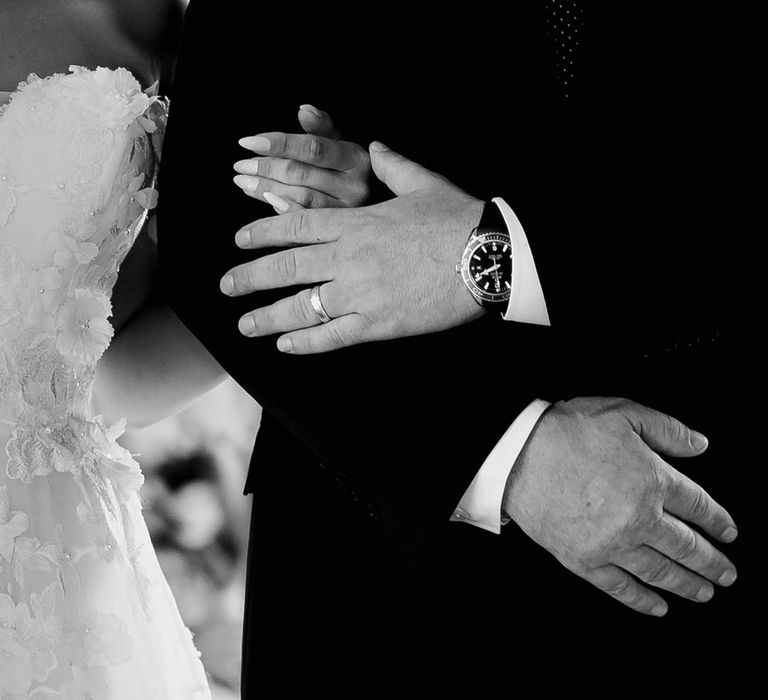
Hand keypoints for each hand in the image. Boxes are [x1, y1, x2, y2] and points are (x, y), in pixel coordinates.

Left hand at [220, 142, 484, 353]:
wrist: (487, 256)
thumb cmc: (457, 217)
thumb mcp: (422, 182)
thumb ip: (392, 165)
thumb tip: (376, 146)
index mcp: (355, 222)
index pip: (295, 225)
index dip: (262, 233)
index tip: (239, 241)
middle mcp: (348, 258)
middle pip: (286, 268)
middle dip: (250, 277)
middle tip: (226, 286)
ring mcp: (360, 294)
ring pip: (301, 307)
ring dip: (267, 317)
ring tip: (244, 325)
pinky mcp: (378, 324)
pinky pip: (332, 337)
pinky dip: (305, 343)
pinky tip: (285, 346)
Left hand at [233, 104, 369, 212]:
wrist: (368, 213)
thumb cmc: (345, 171)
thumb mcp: (339, 145)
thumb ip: (321, 128)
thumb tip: (304, 110)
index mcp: (357, 158)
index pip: (313, 148)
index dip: (280, 143)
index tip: (248, 142)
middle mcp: (356, 186)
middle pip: (302, 173)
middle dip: (267, 167)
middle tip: (240, 165)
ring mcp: (348, 213)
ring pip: (300, 197)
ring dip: (267, 188)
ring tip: (244, 182)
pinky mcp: (337, 232)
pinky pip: (304, 220)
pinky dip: (281, 210)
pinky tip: (265, 200)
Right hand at [504, 397, 737, 615]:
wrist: (517, 456)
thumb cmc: (565, 432)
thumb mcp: (622, 413)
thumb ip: (666, 428)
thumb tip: (699, 444)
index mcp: (653, 480)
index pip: (698, 506)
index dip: (719, 521)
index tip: (729, 532)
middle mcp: (640, 518)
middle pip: (687, 546)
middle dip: (712, 562)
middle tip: (727, 573)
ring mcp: (612, 543)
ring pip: (661, 571)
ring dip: (688, 585)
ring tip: (705, 593)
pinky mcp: (584, 560)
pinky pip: (620, 587)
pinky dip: (642, 601)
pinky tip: (658, 607)